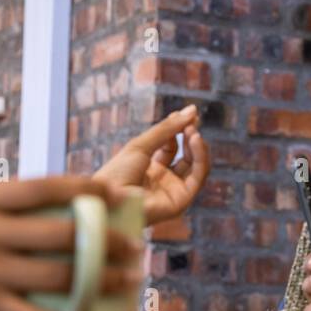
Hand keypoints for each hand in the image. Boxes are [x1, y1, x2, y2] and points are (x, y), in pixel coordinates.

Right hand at [0, 177, 143, 310]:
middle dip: (109, 240)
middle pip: (64, 232)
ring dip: (104, 280)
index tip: (119, 194)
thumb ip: (2, 207)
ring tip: (131, 280)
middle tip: (137, 246)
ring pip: (62, 275)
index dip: (88, 189)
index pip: (46, 187)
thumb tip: (54, 201)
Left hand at [94, 105, 210, 225]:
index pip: (171, 148)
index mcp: (149, 169)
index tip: (185, 115)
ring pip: (197, 166)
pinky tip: (194, 139)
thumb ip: (167, 129)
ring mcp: (173, 191)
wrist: (109, 199)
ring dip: (198, 146)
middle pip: (187, 157)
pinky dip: (201, 156)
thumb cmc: (116, 173)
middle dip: (190, 137)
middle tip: (192, 121)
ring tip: (192, 130)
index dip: (178, 131)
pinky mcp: (182, 200)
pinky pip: (199, 176)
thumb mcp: (141, 145)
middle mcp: (163, 181)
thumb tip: (192, 110)